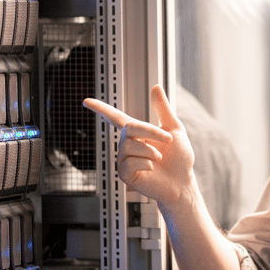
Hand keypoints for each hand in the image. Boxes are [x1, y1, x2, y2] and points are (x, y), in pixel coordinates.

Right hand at [83, 85, 194, 207]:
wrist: (182, 182)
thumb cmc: (179, 158)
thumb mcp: (175, 129)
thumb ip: (163, 109)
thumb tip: (156, 87)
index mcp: (138, 133)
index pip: (115, 117)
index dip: (101, 109)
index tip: (86, 101)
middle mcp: (128, 146)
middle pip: (129, 129)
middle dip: (151, 131)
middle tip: (168, 139)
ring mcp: (125, 160)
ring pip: (129, 146)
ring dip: (151, 150)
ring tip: (159, 158)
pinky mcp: (126, 175)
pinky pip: (129, 163)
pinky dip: (145, 163)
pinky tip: (152, 167)